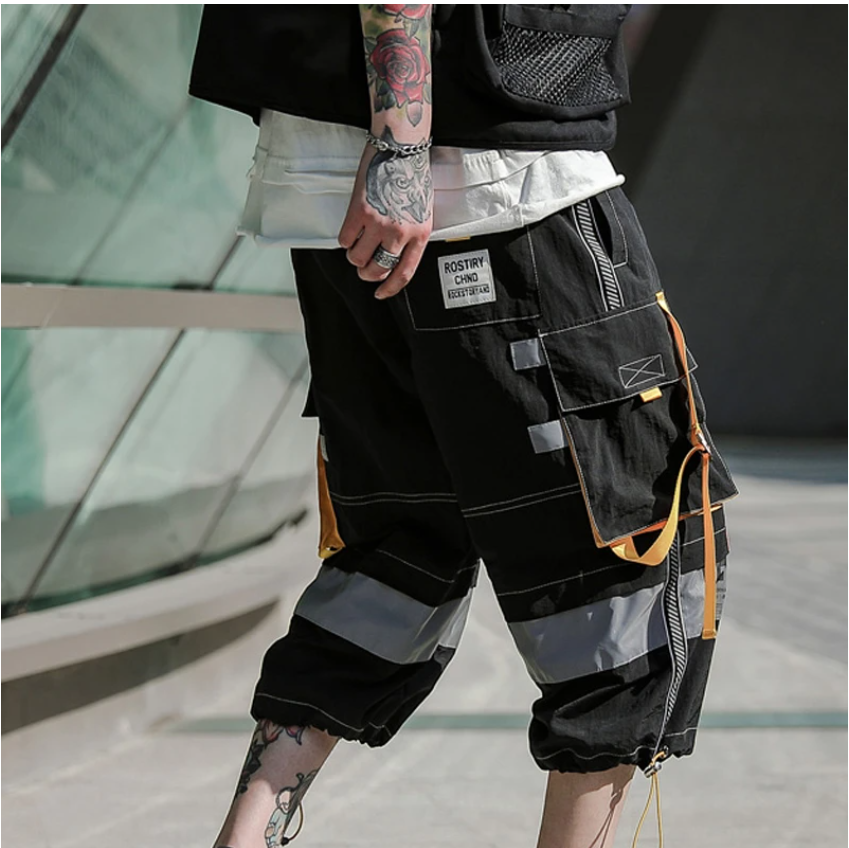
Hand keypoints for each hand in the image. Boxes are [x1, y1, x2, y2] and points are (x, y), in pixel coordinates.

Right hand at [338, 141, 432, 299]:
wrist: (401, 147)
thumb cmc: (412, 176)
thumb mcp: (423, 212)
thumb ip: (412, 236)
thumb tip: (394, 257)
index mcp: (420, 234)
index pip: (404, 273)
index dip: (389, 288)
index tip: (380, 294)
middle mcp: (400, 232)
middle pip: (377, 269)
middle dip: (367, 273)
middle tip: (364, 266)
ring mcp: (379, 223)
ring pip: (357, 258)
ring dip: (354, 256)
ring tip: (357, 244)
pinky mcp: (359, 212)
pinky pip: (345, 240)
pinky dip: (345, 239)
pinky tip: (351, 229)